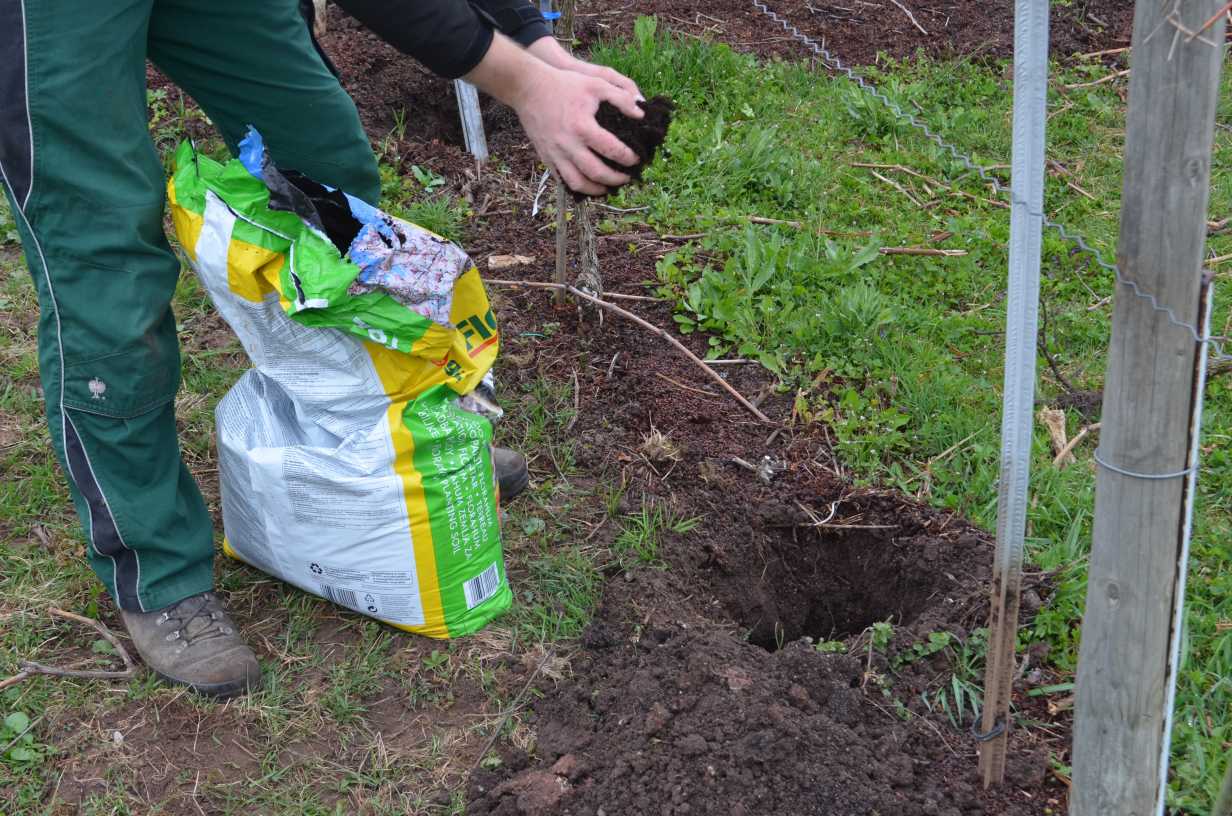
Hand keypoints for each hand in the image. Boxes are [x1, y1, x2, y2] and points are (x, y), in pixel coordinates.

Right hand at [466, 35, 643, 194]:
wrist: (527, 88)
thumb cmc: (564, 84)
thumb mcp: (596, 83)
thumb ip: (621, 98)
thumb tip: (640, 113)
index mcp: (583, 127)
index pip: (612, 149)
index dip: (628, 158)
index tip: (636, 159)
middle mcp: (568, 144)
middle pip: (596, 172)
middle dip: (615, 180)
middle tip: (626, 178)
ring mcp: (554, 153)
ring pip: (577, 183)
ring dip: (596, 190)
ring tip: (607, 188)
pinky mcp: (545, 156)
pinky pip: (562, 179)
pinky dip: (577, 186)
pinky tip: (587, 183)